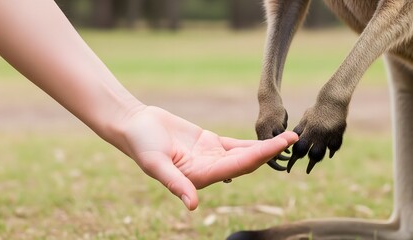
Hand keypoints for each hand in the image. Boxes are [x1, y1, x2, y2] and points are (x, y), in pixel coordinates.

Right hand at [111, 106, 297, 209]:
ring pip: (244, 153)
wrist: (135, 125)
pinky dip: (251, 142)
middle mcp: (209, 170)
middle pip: (247, 161)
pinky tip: (268, 137)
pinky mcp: (209, 143)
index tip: (282, 144)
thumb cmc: (141, 144)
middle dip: (270, 151)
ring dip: (265, 147)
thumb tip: (192, 206)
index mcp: (199, 177)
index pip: (237, 167)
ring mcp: (210, 156)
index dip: (261, 156)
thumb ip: (175, 184)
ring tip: (288, 136)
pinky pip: (235, 144)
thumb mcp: (155, 163)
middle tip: (294, 138)